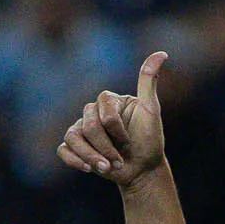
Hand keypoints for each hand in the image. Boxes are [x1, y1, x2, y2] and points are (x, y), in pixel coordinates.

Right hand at [58, 50, 168, 187]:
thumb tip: (162, 53)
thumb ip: (149, 82)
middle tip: (119, 161)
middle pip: (87, 126)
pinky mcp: (75, 147)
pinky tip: (89, 169)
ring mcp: (81, 129)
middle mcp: (92, 112)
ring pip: (72, 137)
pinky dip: (74, 160)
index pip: (103, 111)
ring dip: (90, 156)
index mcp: (108, 101)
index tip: (130, 141)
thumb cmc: (148, 140)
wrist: (142, 170)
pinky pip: (63, 149)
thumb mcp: (151, 110)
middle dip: (105, 147)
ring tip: (107, 168)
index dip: (116, 130)